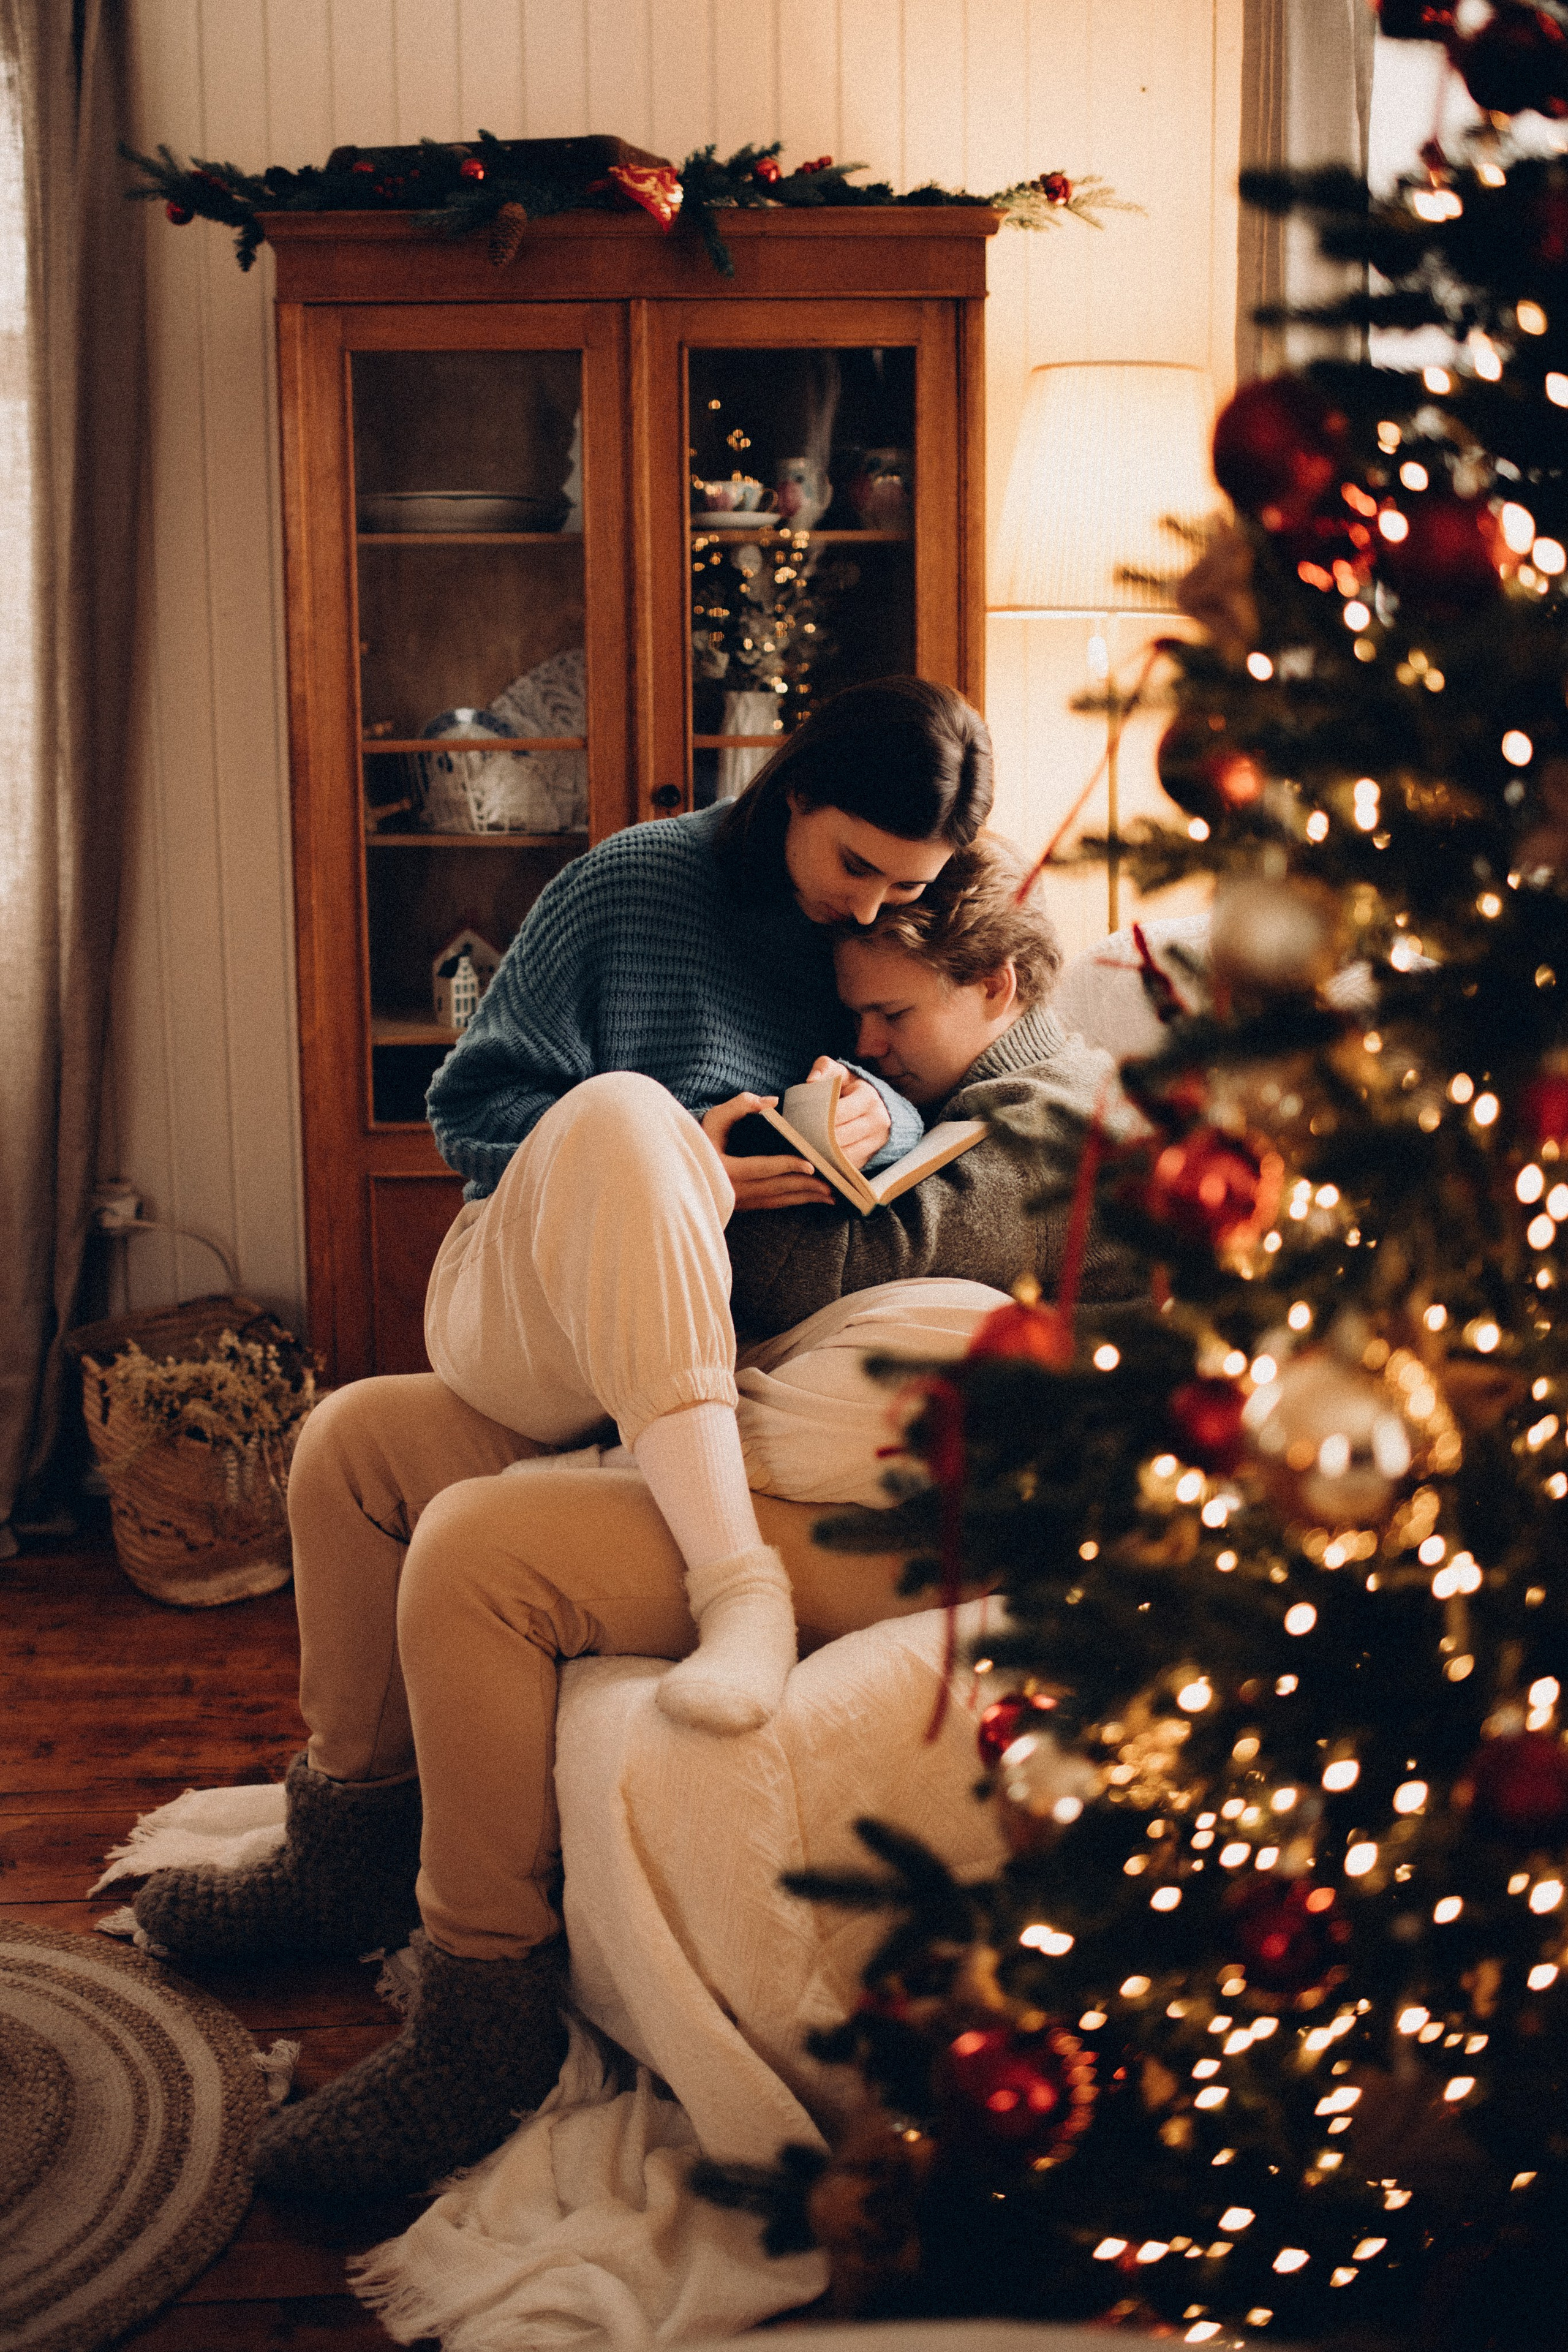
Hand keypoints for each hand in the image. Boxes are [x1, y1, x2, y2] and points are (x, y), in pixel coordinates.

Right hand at [701, 1092, 833, 1211]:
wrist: (677, 1171)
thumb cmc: (697, 1139)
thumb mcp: (714, 1117)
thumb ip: (740, 1105)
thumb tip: (772, 1102)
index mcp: (726, 1169)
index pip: (763, 1168)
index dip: (788, 1166)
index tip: (811, 1165)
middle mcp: (732, 1191)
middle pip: (776, 1189)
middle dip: (807, 1187)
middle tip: (833, 1185)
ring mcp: (737, 1202)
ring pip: (777, 1200)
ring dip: (805, 1198)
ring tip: (830, 1195)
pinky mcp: (741, 1206)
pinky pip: (771, 1205)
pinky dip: (793, 1202)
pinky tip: (809, 1198)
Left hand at [806, 1054, 890, 1171]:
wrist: (877, 1104)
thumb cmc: (851, 1087)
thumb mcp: (841, 1073)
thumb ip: (824, 1068)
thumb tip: (810, 1081)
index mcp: (868, 1097)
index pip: (837, 1113)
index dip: (816, 1120)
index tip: (798, 1122)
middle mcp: (878, 1120)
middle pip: (840, 1137)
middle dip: (816, 1139)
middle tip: (797, 1140)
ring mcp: (878, 1140)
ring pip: (845, 1155)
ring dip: (823, 1155)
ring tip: (805, 1150)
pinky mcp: (873, 1155)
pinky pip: (849, 1166)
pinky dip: (833, 1164)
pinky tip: (818, 1158)